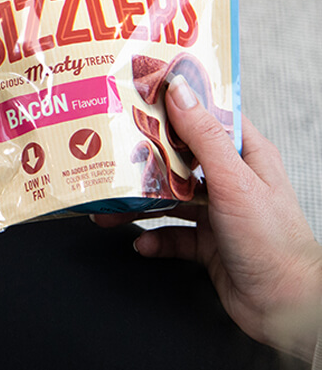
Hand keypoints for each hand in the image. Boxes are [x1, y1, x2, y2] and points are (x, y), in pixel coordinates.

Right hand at [96, 75, 321, 358]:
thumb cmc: (274, 242)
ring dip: (139, 204)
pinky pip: (170, 234)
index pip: (208, 118)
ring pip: (169, 198)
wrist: (285, 305)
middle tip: (113, 156)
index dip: (176, 106)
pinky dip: (153, 237)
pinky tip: (141, 240)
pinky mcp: (208, 243)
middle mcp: (232, 181)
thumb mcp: (233, 181)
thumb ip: (203, 136)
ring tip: (111, 207)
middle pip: (179, 158)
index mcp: (246, 156)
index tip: (141, 98)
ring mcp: (219, 212)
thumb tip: (179, 92)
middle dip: (144, 161)